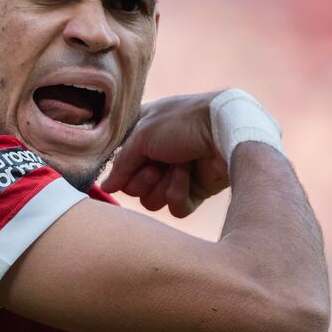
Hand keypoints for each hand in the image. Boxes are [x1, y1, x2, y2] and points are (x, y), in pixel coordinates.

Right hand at [101, 92, 229, 216]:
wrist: (225, 131)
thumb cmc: (183, 123)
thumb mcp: (142, 135)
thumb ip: (121, 164)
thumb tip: (107, 187)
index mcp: (143, 136)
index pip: (119, 164)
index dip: (122, 168)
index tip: (129, 163)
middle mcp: (158, 156)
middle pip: (133, 187)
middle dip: (142, 180)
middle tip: (155, 167)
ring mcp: (176, 174)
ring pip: (153, 201)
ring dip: (162, 186)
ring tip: (178, 167)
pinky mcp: (195, 191)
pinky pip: (175, 208)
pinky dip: (179, 193)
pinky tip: (189, 175)